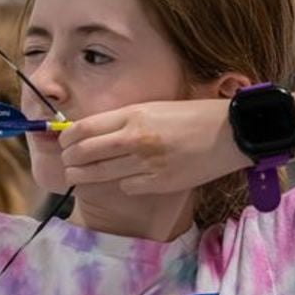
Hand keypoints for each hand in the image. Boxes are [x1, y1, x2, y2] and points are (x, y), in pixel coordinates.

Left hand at [58, 99, 247, 194]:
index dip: (67, 139)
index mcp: (134, 115)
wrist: (230, 133)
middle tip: (66, 164)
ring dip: (84, 177)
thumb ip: (126, 120)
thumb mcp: (156, 108)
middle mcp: (135, 139)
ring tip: (76, 176)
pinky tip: (125, 179)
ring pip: (101, 174)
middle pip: (86, 153)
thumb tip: (95, 132)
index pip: (85, 128)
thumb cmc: (194, 116)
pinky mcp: (159, 183)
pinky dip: (123, 184)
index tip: (63, 143)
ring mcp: (146, 163)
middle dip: (70, 160)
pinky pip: (127, 186)